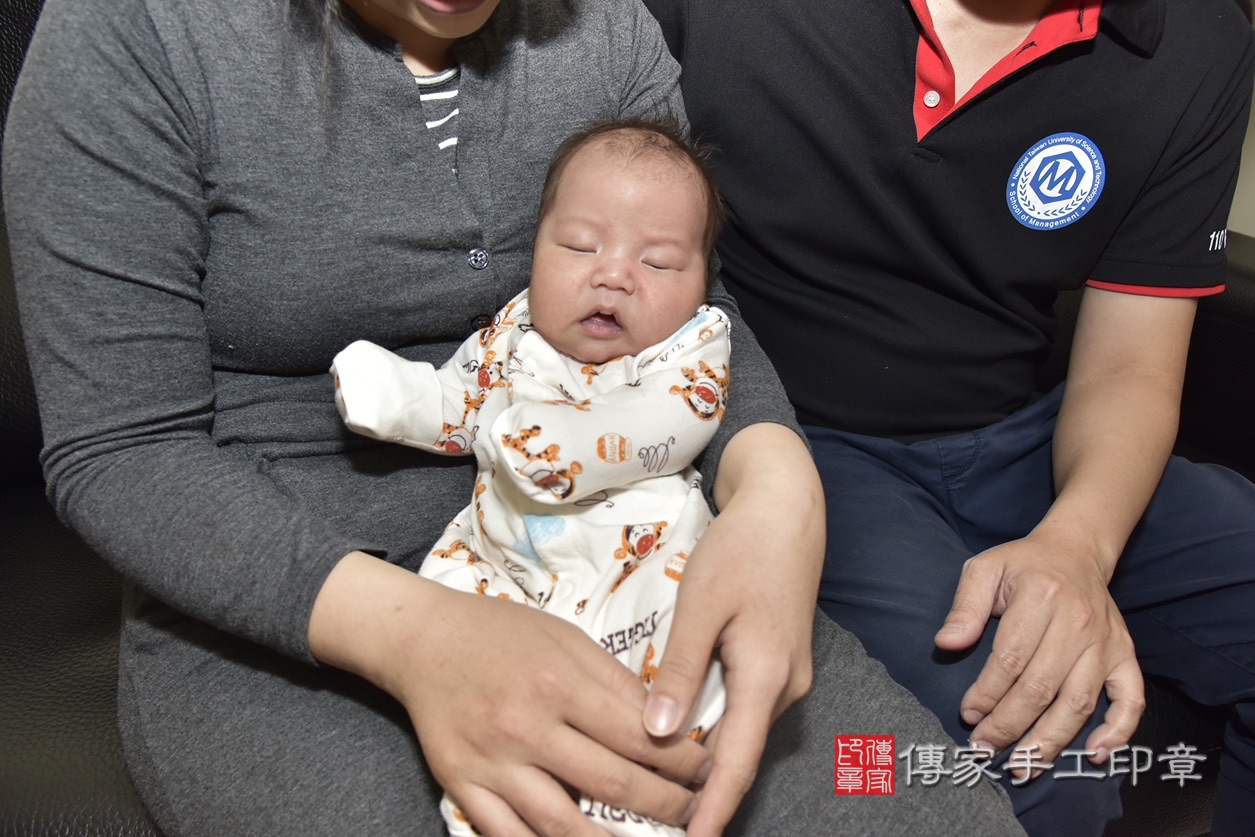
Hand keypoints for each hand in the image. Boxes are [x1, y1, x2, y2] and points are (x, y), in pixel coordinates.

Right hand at [311, 553, 710, 835]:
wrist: (423, 639)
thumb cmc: (502, 632)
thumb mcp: (567, 638)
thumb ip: (614, 682)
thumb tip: (665, 723)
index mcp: (561, 684)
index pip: (639, 736)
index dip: (683, 762)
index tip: (710, 772)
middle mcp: (527, 727)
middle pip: (612, 784)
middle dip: (666, 805)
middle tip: (694, 813)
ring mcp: (492, 762)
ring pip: (564, 825)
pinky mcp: (462, 785)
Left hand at [643, 425, 824, 834]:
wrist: (787, 506)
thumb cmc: (743, 549)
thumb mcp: (702, 606)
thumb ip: (680, 671)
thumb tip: (656, 734)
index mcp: (767, 678)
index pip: (736, 765)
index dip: (711, 810)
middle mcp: (784, 687)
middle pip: (737, 754)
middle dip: (699, 792)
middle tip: (654, 818)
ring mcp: (786, 676)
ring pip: (738, 731)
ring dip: (702, 759)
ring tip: (659, 785)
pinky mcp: (777, 661)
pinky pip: (742, 707)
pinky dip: (712, 726)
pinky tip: (678, 730)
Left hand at [934, 532, 1144, 777]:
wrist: (1075, 551)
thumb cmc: (1023, 565)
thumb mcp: (984, 568)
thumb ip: (965, 606)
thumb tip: (946, 643)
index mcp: (1041, 596)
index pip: (1011, 659)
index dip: (987, 694)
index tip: (968, 715)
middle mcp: (1078, 622)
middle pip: (1042, 688)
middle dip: (1010, 725)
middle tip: (984, 749)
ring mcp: (1106, 643)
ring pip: (1079, 702)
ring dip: (1050, 741)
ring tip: (1024, 766)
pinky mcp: (1125, 655)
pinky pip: (1131, 699)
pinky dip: (1118, 730)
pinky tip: (1094, 755)